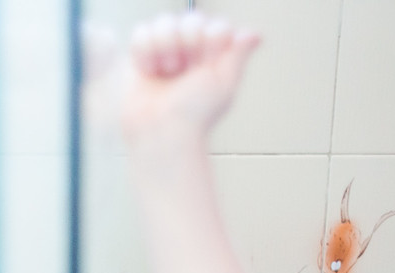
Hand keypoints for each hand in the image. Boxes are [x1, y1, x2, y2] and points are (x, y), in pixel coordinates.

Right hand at [121, 13, 259, 148]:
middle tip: (185, 70)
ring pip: (165, 22)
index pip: (216, 26)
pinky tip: (150, 71)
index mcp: (213, 55)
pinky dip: (145, 53)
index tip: (206, 63)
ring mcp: (165, 52)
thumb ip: (238, 55)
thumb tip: (253, 35)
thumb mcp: (224, 84)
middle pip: (190, 19)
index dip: (210, 41)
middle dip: (187, 44)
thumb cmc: (193, 116)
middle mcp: (190, 51)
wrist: (160, 132)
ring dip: (165, 48)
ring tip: (166, 72)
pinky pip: (142, 33)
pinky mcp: (140, 56)